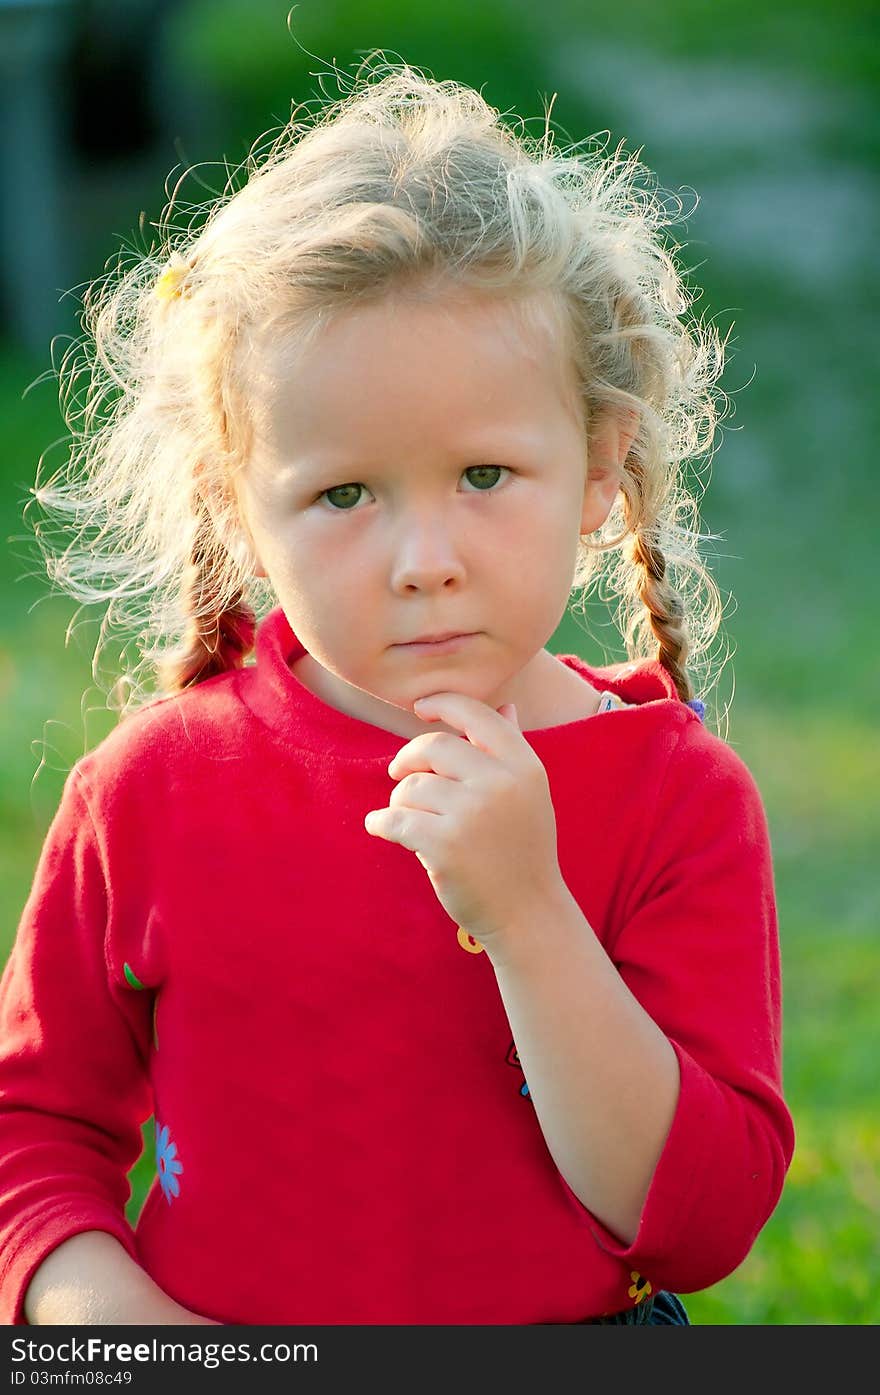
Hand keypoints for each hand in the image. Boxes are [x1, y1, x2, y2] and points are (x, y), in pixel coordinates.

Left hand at [364, 693, 565, 946]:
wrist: (529, 914)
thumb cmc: (522, 851)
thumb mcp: (529, 795)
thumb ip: (512, 749)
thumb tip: (505, 705)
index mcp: (524, 766)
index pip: (476, 715)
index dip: (443, 704)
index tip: (420, 709)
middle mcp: (501, 783)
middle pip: (434, 747)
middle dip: (409, 760)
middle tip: (399, 776)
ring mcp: (473, 814)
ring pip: (411, 786)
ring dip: (400, 802)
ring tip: (411, 821)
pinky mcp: (445, 845)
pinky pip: (394, 819)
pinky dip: (381, 823)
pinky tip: (380, 828)